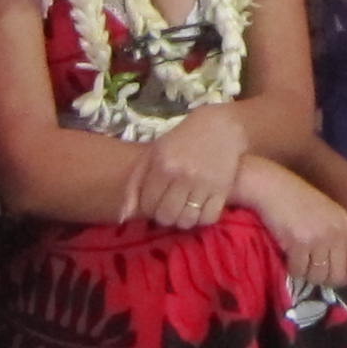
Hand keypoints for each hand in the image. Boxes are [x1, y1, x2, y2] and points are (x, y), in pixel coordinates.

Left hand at [120, 103, 247, 230]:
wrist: (222, 126)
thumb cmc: (182, 140)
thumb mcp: (154, 155)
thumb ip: (135, 184)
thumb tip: (123, 217)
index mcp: (162, 165)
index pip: (147, 205)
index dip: (149, 207)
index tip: (156, 200)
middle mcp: (182, 176)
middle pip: (166, 217)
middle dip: (165, 215)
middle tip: (171, 205)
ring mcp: (204, 183)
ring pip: (187, 221)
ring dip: (183, 219)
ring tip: (185, 209)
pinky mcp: (223, 189)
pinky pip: (208, 218)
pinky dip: (202, 218)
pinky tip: (200, 208)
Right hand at [236, 162, 346, 294]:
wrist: (272, 187)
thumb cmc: (296, 199)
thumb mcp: (327, 214)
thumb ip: (336, 237)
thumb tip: (336, 270)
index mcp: (346, 225)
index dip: (344, 277)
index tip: (331, 278)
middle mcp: (337, 233)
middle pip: (337, 275)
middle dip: (322, 279)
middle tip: (309, 273)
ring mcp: (319, 238)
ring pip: (317, 276)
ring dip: (305, 274)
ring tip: (297, 262)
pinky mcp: (299, 243)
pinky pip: (298, 270)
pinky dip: (291, 269)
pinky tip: (287, 258)